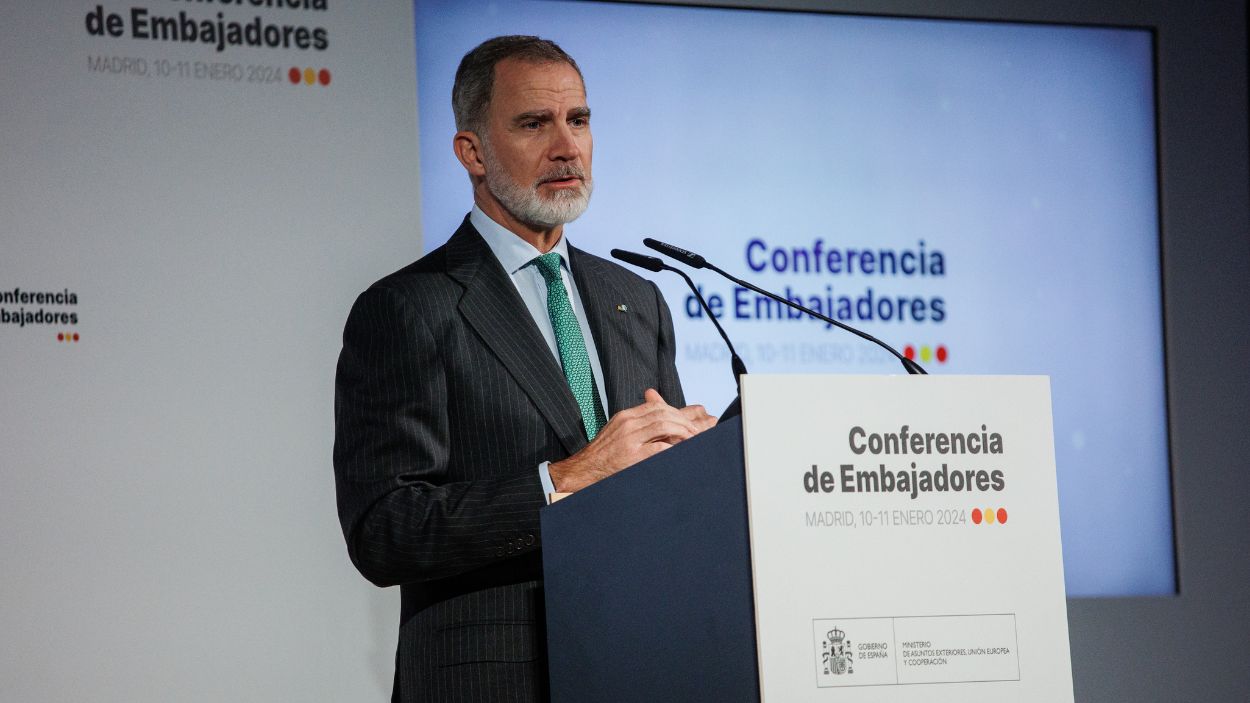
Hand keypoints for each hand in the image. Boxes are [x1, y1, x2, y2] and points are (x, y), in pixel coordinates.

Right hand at [548, 389, 716, 491]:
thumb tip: (662, 419)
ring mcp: (630, 439)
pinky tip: (683, 451)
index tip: (695, 418)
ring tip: (696, 439)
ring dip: (685, 431)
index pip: (658, 406)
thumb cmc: (602, 456)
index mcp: (626, 417)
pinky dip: (675, 448)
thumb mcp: (618, 433)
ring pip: (665, 425)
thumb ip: (639, 424)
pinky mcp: (633, 456)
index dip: (680, 411)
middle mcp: (628, 424)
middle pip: (665, 412)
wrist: (581, 472)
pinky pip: (660, 447)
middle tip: (701, 430)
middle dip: (687, 420)